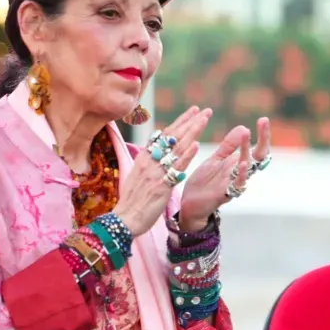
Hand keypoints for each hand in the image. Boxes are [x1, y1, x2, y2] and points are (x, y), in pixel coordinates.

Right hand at [113, 107, 210, 236]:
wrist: (124, 219)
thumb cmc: (132, 200)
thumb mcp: (138, 175)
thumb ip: (147, 161)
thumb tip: (153, 147)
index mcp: (144, 158)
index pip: (164, 135)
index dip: (180, 122)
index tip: (192, 111)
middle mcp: (150, 161)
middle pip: (173, 137)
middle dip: (190, 122)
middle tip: (204, 110)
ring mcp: (156, 172)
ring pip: (177, 148)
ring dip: (192, 132)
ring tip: (204, 119)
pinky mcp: (162, 185)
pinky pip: (176, 168)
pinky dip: (186, 156)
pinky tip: (196, 145)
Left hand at [179, 117, 270, 231]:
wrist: (190, 204)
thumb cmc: (205, 182)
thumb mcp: (217, 159)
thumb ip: (229, 146)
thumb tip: (244, 127)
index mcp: (238, 163)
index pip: (256, 148)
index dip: (262, 134)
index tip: (264, 119)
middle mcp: (240, 173)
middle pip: (259, 156)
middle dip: (263, 138)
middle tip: (263, 121)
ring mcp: (234, 183)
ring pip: (248, 167)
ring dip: (247, 150)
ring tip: (247, 133)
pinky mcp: (225, 194)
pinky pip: (238, 184)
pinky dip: (242, 174)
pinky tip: (243, 163)